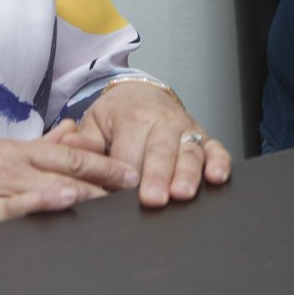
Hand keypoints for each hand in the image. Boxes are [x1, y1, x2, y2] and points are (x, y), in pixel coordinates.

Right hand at [0, 136, 137, 238]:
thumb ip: (31, 149)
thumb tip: (70, 132)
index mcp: (8, 151)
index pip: (64, 151)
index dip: (100, 159)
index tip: (129, 170)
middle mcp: (3, 164)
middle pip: (62, 163)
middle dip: (102, 172)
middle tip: (133, 181)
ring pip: (43, 183)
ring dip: (81, 188)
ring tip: (112, 194)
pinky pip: (11, 209)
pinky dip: (39, 202)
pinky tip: (62, 200)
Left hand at [65, 81, 232, 207]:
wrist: (141, 94)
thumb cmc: (116, 116)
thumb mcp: (93, 122)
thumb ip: (83, 140)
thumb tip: (73, 147)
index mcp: (132, 118)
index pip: (127, 153)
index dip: (123, 176)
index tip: (118, 195)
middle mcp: (163, 122)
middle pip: (161, 151)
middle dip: (157, 176)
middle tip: (153, 199)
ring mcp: (186, 130)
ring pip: (190, 152)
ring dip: (188, 174)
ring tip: (182, 193)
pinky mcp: (203, 137)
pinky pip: (216, 148)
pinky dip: (220, 162)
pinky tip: (217, 177)